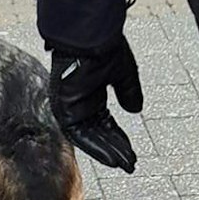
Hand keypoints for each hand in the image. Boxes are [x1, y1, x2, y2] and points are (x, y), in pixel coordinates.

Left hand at [51, 39, 142, 172]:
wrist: (90, 35)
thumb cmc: (104, 48)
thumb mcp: (123, 73)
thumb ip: (128, 92)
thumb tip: (135, 110)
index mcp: (92, 92)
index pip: (106, 123)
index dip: (119, 138)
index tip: (131, 152)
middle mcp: (80, 101)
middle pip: (98, 133)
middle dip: (115, 149)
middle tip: (130, 164)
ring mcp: (71, 105)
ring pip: (90, 136)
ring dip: (107, 151)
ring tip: (123, 164)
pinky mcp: (63, 107)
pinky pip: (78, 134)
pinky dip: (96, 147)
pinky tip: (111, 157)